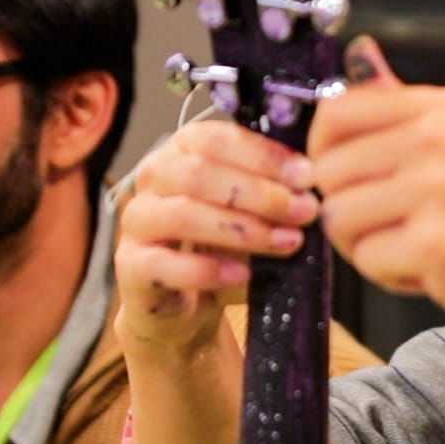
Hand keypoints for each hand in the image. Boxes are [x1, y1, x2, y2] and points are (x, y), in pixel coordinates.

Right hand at [115, 119, 320, 357]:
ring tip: (286, 242)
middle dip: (260, 193)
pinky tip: (244, 275)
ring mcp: (137, 221)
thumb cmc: (218, 247)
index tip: (306, 175)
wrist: (183, 304)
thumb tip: (312, 185)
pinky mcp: (132, 265)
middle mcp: (153, 178)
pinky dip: (209, 270)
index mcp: (182, 151)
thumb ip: (272, 192)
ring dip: (243, 229)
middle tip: (304, 211)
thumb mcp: (249, 212)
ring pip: (183, 214)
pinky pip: (166, 263)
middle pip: (198, 173)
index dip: (263, 155)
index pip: (216, 138)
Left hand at [310, 38, 444, 343]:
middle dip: (346, 209)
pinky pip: (367, 259)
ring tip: (413, 250)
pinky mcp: (435, 242)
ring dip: (366, 246)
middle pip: (329, 171)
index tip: (340, 179)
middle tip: (387, 229)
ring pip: (340, 218)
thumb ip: (412, 110)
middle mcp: (439, 139)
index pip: (338, 112)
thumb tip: (360, 56)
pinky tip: (431, 272)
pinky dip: (390, 275)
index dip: (321, 152)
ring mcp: (437, 189)